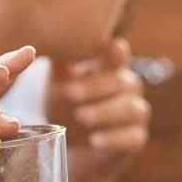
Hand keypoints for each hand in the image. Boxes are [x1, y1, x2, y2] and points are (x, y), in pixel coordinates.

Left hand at [46, 39, 150, 181]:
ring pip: (131, 109)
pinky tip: (94, 141)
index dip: (117, 52)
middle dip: (96, 87)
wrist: (73, 142)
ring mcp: (136, 112)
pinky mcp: (136, 138)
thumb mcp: (58, 83)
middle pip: (121, 82)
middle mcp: (129, 87)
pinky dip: (114, 139)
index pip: (118, 55)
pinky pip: (132, 138)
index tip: (114, 46)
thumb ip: (59, 64)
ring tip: (80, 117)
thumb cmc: (66, 103)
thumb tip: (44, 40)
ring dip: (105, 112)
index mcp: (112, 68)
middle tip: (70, 92)